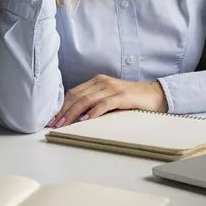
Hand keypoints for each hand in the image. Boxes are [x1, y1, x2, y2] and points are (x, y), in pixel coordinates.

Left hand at [48, 76, 167, 127]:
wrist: (154, 95)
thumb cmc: (130, 99)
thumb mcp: (109, 98)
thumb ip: (94, 102)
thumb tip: (74, 117)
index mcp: (97, 81)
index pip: (73, 93)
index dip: (60, 105)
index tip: (51, 118)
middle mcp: (102, 82)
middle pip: (76, 96)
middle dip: (63, 111)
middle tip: (53, 124)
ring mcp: (112, 88)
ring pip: (86, 100)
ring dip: (73, 113)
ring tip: (64, 124)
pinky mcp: (122, 96)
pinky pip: (104, 104)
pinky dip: (93, 112)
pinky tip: (85, 120)